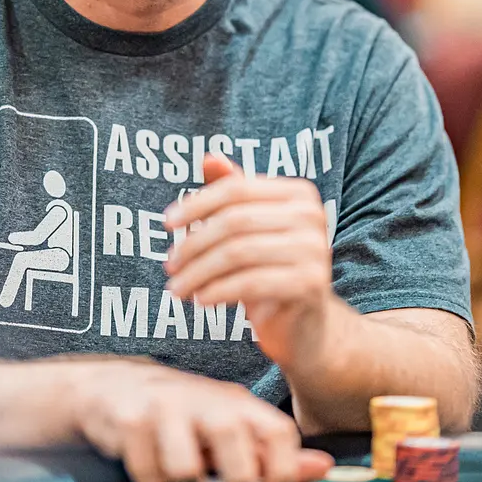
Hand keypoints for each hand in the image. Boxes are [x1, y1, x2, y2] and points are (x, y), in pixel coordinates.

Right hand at [72, 361, 333, 481]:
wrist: (113, 386)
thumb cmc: (183, 415)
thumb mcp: (230, 426)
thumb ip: (274, 451)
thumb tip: (325, 468)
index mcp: (236, 402)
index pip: (278, 431)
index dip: (284, 471)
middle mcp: (204, 399)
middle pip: (234, 447)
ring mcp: (164, 407)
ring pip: (186, 470)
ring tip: (182, 478)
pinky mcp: (129, 419)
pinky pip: (148, 475)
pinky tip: (152, 467)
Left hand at [162, 155, 335, 368]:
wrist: (307, 324)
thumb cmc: (271, 268)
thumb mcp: (251, 228)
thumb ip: (234, 192)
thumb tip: (209, 157)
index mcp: (299, 193)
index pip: (236, 189)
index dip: (197, 204)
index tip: (167, 223)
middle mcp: (312, 216)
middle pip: (234, 222)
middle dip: (194, 244)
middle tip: (169, 264)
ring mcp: (314, 250)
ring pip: (237, 253)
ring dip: (198, 272)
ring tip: (177, 288)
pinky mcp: (309, 284)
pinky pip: (250, 283)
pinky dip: (218, 291)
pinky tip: (201, 300)